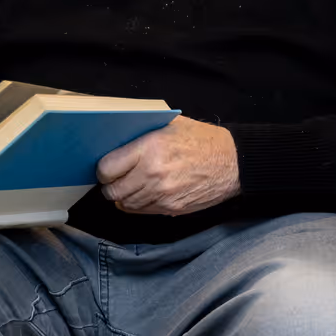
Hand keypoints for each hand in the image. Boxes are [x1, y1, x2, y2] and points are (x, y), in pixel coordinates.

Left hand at [97, 118, 240, 216]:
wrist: (232, 163)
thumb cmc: (203, 140)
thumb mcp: (171, 125)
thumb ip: (143, 133)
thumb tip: (117, 140)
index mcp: (150, 148)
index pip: (107, 168)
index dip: (104, 169)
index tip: (107, 167)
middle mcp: (152, 173)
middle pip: (113, 190)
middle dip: (111, 185)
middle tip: (116, 179)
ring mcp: (161, 194)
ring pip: (126, 203)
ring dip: (125, 196)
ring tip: (132, 185)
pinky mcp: (170, 207)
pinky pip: (142, 211)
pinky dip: (139, 204)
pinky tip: (145, 193)